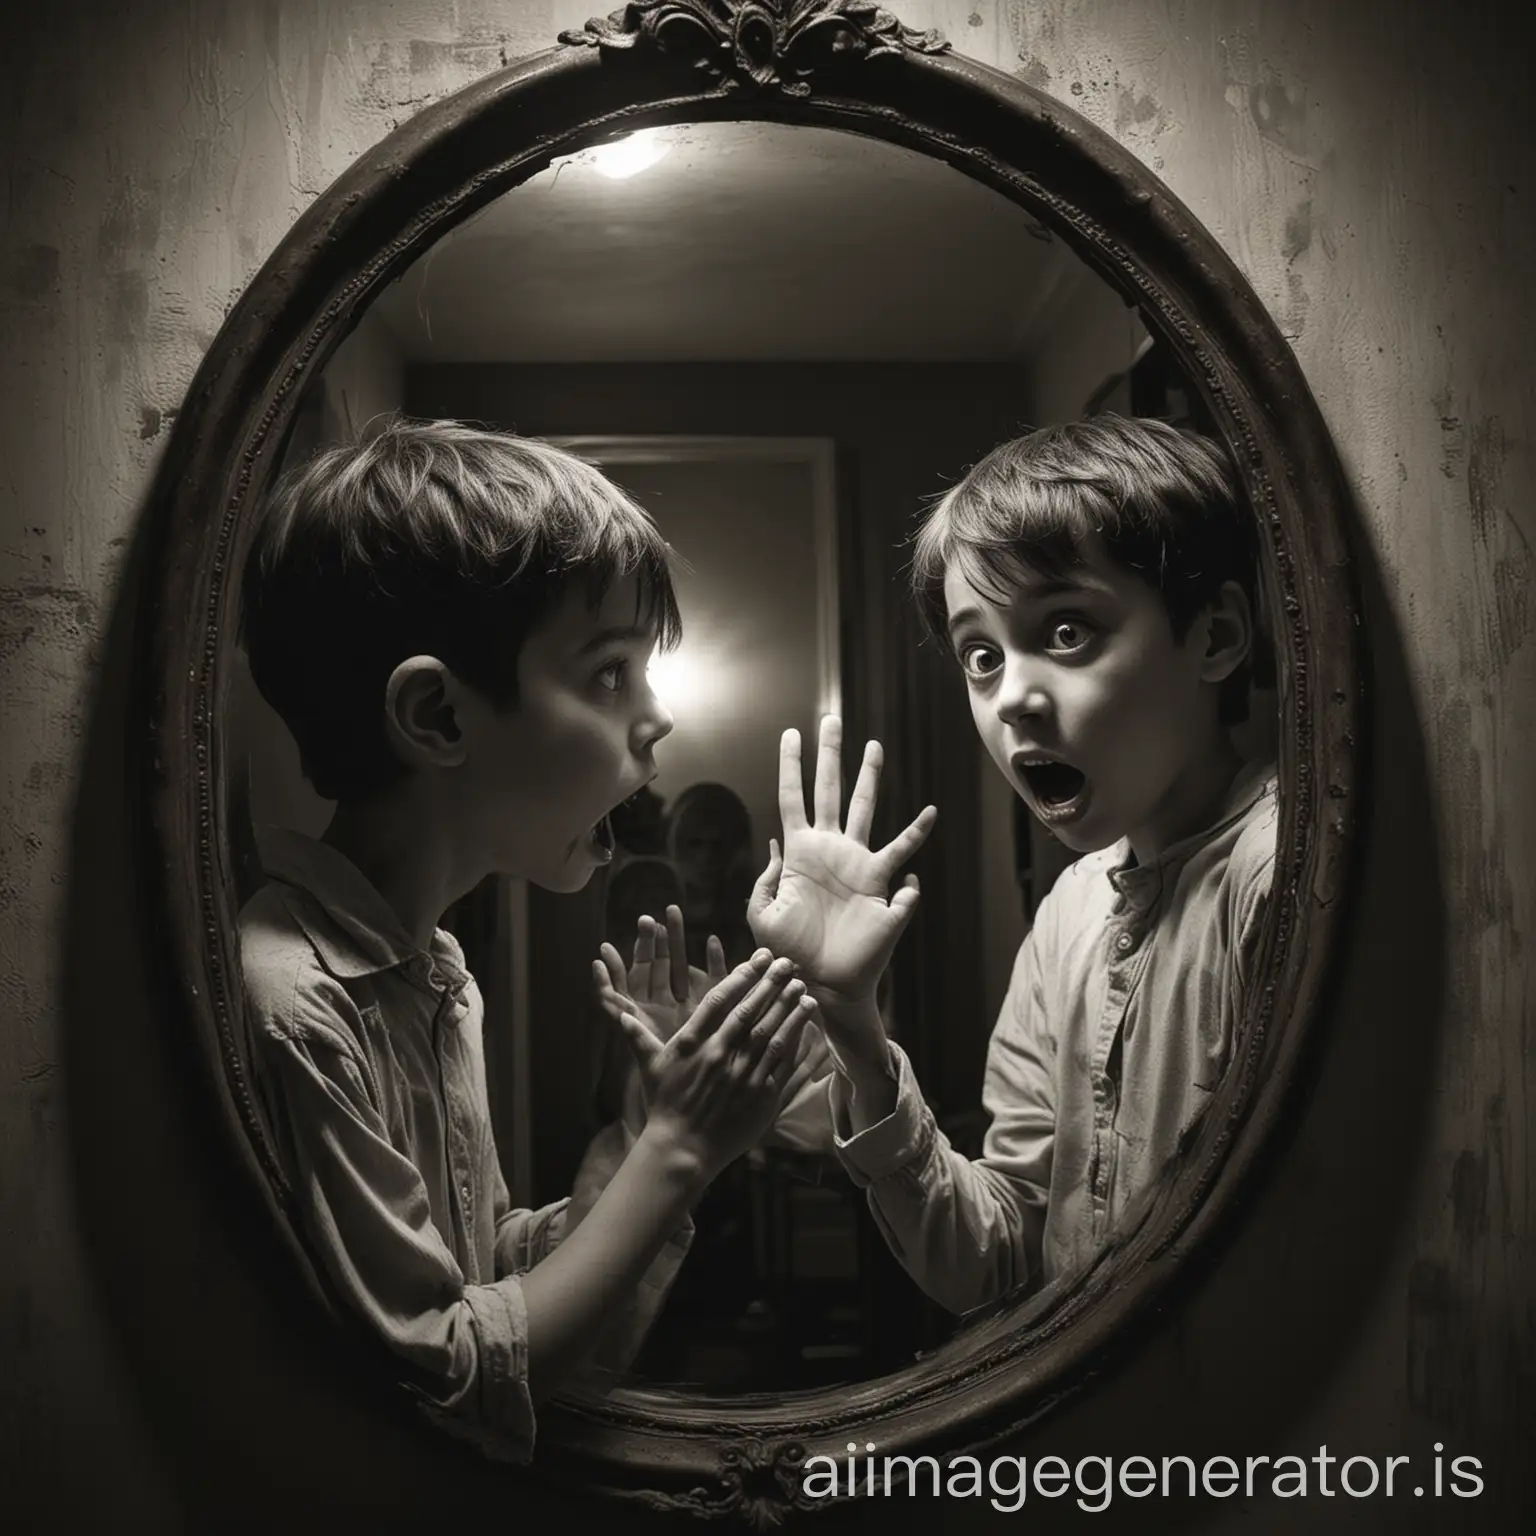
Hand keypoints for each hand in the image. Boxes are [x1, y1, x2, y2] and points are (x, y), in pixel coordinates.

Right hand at [594, 908, 827, 1121]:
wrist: (682, 1149)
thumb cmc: (665, 1104)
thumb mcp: (650, 1066)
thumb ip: (638, 1036)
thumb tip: (618, 1013)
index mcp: (693, 1043)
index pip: (720, 1000)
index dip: (741, 977)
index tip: (757, 959)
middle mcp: (718, 1055)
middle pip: (749, 1012)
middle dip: (770, 985)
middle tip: (787, 963)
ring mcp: (742, 1075)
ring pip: (770, 1034)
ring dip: (788, 1008)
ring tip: (801, 988)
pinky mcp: (760, 1095)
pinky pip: (782, 1062)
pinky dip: (795, 1041)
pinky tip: (804, 1024)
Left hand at [748, 715, 935, 1010]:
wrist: (819, 982)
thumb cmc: (787, 952)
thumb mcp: (760, 916)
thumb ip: (763, 882)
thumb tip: (776, 845)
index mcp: (799, 853)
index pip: (792, 798)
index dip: (790, 766)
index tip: (790, 733)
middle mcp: (830, 850)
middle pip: (831, 791)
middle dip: (831, 755)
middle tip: (832, 719)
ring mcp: (857, 866)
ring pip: (865, 810)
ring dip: (869, 778)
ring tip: (874, 746)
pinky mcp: (879, 889)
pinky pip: (900, 857)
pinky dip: (914, 836)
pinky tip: (927, 815)